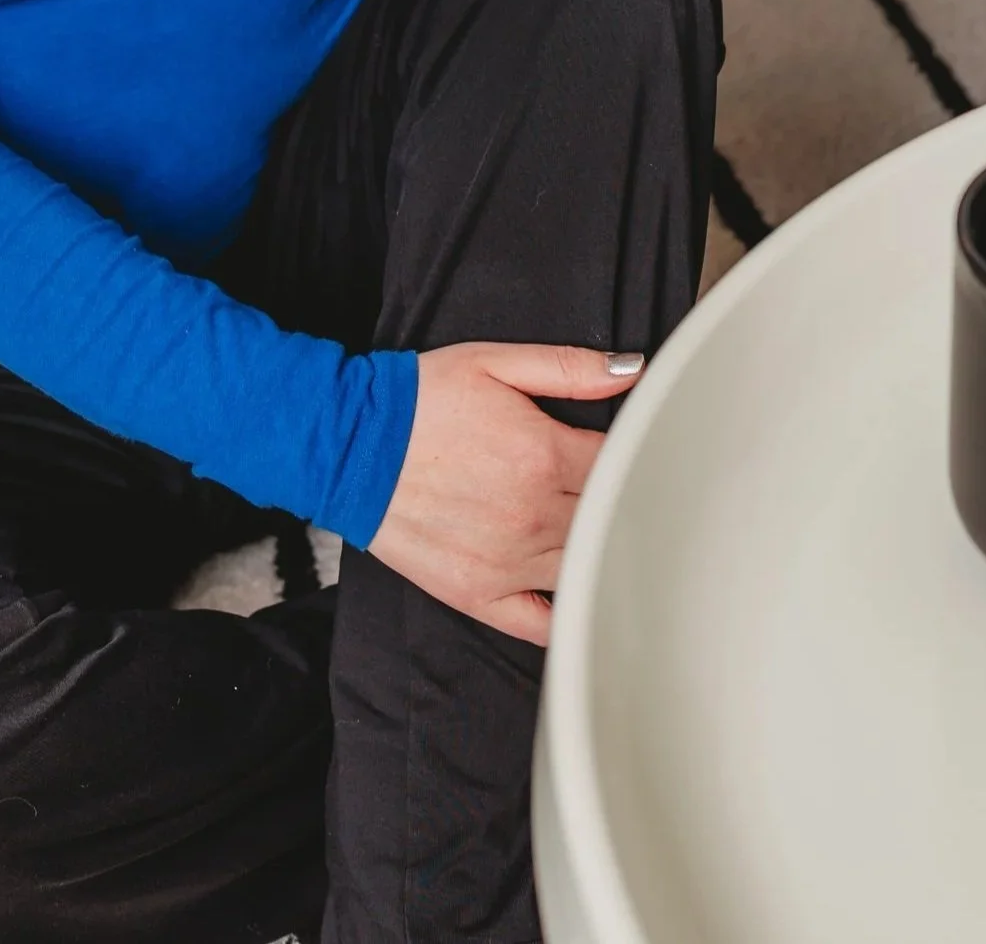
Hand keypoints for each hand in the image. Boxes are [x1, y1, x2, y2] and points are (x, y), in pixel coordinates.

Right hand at [366, 342, 643, 645]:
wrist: (349, 445)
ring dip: (598, 549)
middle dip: (621, 499)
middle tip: (624, 488)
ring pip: (585, 565)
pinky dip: (567, 613)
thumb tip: (630, 371)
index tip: (635, 450)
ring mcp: (509, 562)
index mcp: (543, 454)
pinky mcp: (480, 595)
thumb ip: (568, 367)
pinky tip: (575, 592)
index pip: (621, 462)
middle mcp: (533, 514)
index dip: (635, 454)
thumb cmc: (419, 401)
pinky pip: (542, 623)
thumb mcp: (493, 362)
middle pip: (609, 515)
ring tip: (600, 531)